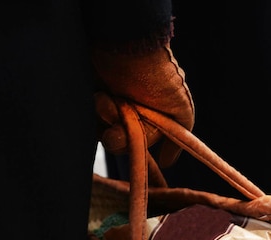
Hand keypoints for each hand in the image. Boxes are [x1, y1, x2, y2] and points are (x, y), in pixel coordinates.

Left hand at [92, 41, 194, 167]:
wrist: (125, 46)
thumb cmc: (159, 75)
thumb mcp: (182, 107)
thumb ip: (180, 135)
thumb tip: (167, 162)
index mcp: (154, 120)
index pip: (146, 147)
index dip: (143, 149)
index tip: (146, 149)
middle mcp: (133, 116)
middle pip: (125, 146)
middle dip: (124, 135)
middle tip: (125, 114)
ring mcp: (111, 110)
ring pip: (106, 136)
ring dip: (108, 121)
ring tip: (109, 99)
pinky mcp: (92, 103)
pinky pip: (89, 124)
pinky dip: (95, 114)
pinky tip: (100, 97)